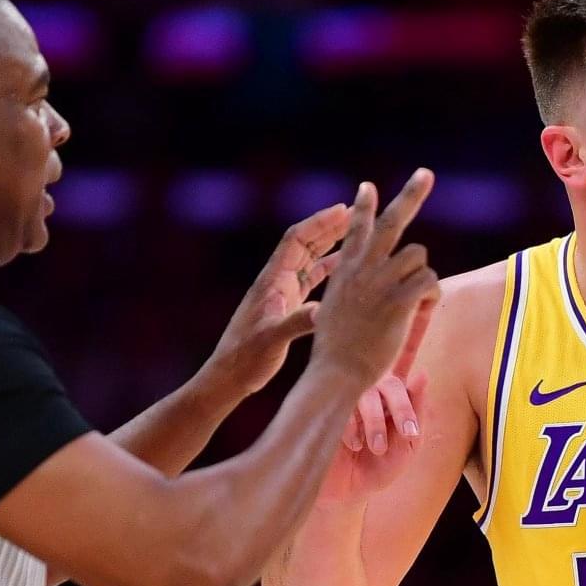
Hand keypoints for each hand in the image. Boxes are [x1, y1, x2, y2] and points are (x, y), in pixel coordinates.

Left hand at [204, 203, 349, 397]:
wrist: (229, 375)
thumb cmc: (245, 358)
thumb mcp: (271, 339)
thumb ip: (296, 322)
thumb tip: (323, 310)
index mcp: (272, 281)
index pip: (296, 240)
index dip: (319, 223)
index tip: (343, 210)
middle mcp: (277, 281)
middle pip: (305, 244)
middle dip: (329, 227)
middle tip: (356, 213)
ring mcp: (282, 293)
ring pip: (309, 260)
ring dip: (330, 245)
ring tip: (356, 233)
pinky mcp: (286, 307)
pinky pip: (310, 281)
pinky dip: (328, 270)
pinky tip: (345, 268)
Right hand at [312, 169, 439, 387]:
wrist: (336, 372)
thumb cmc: (336, 354)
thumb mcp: (333, 314)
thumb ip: (351, 296)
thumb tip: (367, 294)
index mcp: (345, 272)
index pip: (355, 229)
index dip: (364, 207)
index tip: (368, 187)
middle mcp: (362, 269)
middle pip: (392, 222)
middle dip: (410, 194)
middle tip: (425, 173)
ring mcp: (380, 282)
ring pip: (418, 255)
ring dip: (422, 274)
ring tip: (415, 300)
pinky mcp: (399, 299)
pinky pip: (430, 280)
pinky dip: (431, 295)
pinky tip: (420, 311)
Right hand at [319, 299, 435, 503]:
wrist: (339, 495)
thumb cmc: (377, 471)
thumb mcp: (406, 449)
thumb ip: (416, 414)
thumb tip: (423, 375)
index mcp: (390, 390)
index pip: (402, 355)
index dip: (413, 327)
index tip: (424, 300)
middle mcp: (367, 388)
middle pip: (387, 380)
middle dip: (399, 407)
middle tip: (406, 433)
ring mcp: (345, 398)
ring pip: (365, 395)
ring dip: (373, 423)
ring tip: (377, 448)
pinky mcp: (326, 411)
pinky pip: (341, 410)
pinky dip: (350, 428)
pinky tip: (352, 446)